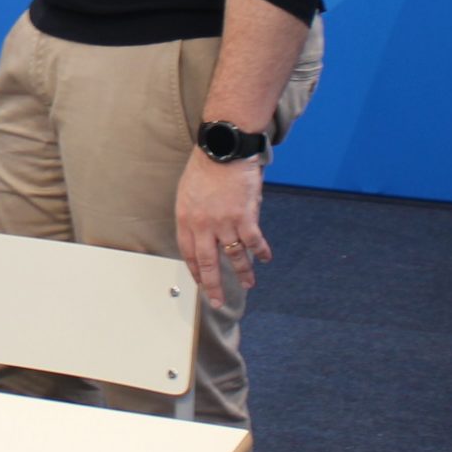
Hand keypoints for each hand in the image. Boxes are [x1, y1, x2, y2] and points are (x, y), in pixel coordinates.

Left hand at [176, 149, 270, 308]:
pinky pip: (253, 242)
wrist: (222, 149)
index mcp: (186, 219)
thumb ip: (194, 215)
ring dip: (243, 273)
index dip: (196, 271)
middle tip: (218, 301)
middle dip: (214, 285)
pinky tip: (265, 259)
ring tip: (249, 284)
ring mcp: (224, 222)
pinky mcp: (244, 217)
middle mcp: (203, 225)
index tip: (201, 283)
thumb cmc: (205, 166)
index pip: (189, 253)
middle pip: (207, 263)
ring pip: (233, 256)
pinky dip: (261, 252)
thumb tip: (203, 232)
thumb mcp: (188, 192)